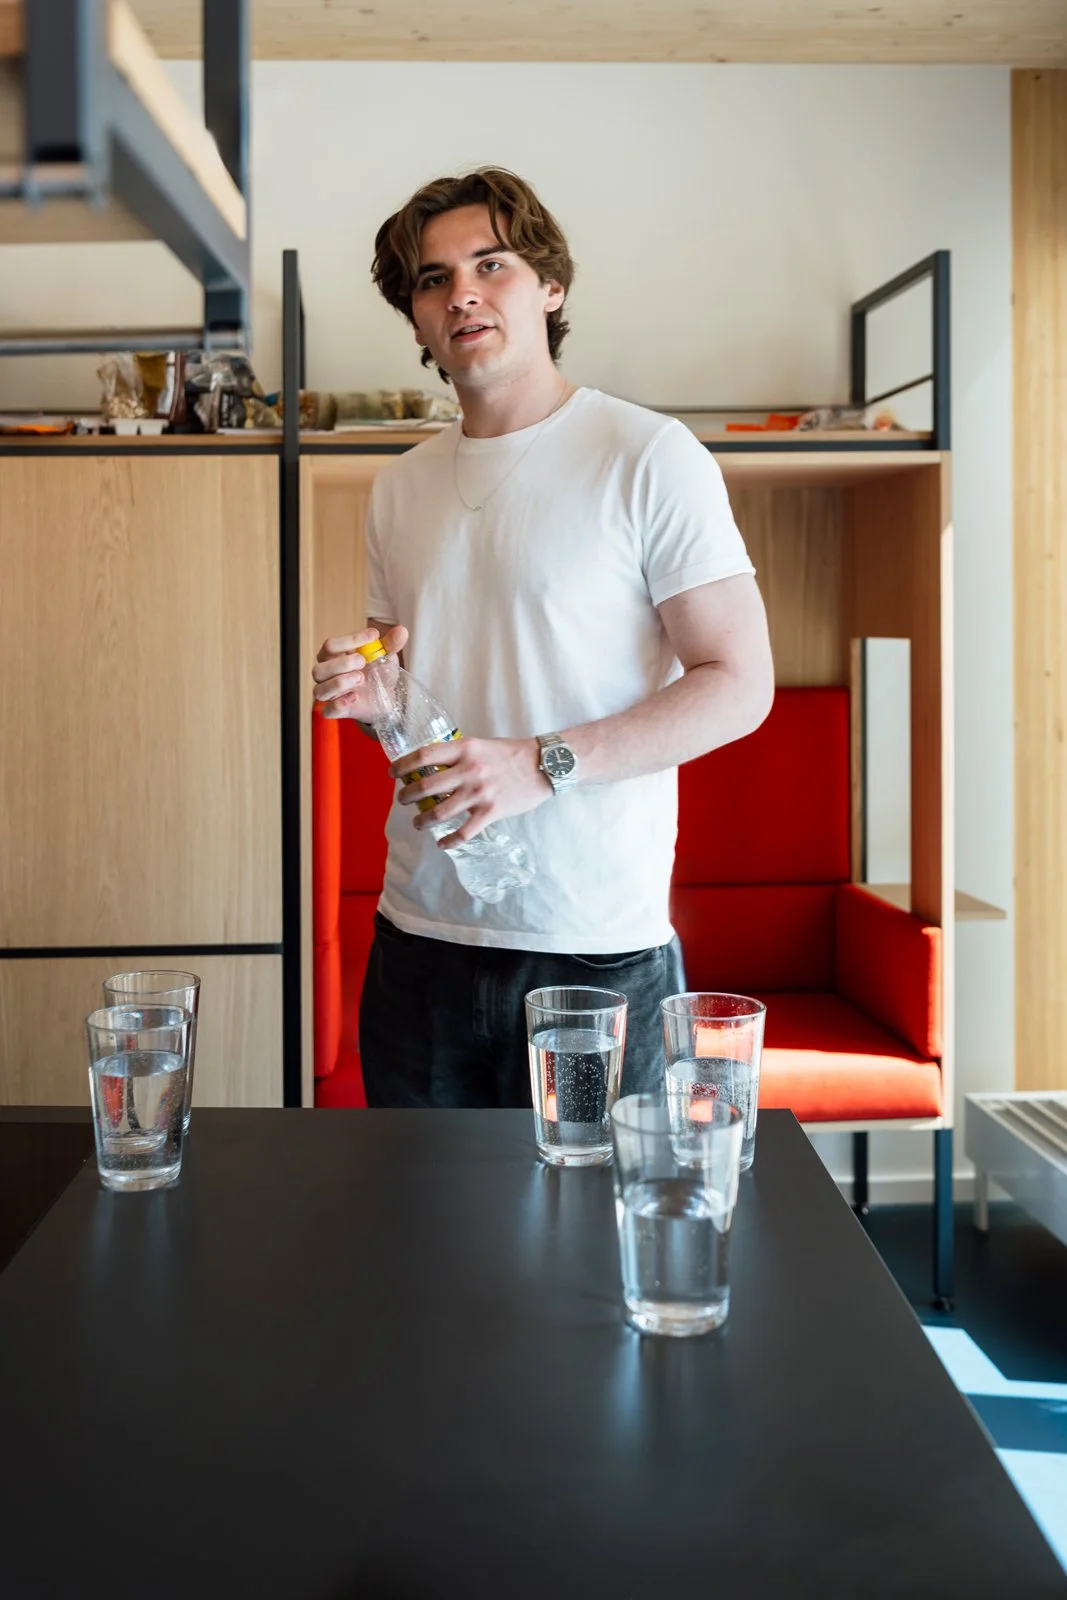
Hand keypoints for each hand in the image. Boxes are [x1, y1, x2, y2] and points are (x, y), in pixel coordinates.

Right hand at [311, 625, 408, 719]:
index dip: (350, 640)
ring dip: (339, 683)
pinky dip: (338, 704)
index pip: (330, 645)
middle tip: (363, 662)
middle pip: (319, 668)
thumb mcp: (385, 657)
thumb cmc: (378, 673)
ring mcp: (330, 694)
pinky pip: (327, 711)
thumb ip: (390, 644)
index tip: (373, 636)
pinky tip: (354, 697)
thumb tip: (401, 631)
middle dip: (342, 663)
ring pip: (320, 690)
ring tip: (360, 678)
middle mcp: (327, 675)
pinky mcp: (336, 710)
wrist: (386, 698)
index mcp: (334, 656)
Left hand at [394, 735, 552, 845]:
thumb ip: (458, 754)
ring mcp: (480, 792)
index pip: (423, 756)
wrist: (543, 765)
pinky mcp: (491, 811)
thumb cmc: (511, 754)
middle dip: (407, 796)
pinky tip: (442, 843)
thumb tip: (432, 766)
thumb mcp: (480, 745)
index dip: (402, 766)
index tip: (393, 774)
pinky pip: (464, 832)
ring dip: (422, 820)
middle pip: (425, 786)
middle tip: (402, 800)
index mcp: (464, 748)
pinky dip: (449, 841)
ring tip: (418, 823)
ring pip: (439, 812)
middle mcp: (469, 770)